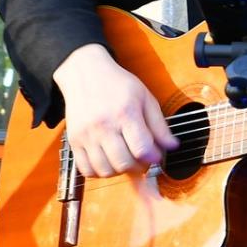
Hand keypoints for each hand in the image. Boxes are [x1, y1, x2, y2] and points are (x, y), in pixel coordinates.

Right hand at [52, 43, 177, 177]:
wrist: (85, 73)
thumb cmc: (117, 84)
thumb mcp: (144, 97)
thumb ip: (159, 124)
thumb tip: (172, 146)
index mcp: (125, 113)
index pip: (141, 148)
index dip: (153, 158)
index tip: (155, 155)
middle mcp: (104, 125)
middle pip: (124, 163)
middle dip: (138, 167)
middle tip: (141, 158)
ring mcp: (86, 135)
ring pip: (105, 170)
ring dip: (119, 171)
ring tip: (124, 159)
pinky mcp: (74, 140)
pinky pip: (86, 170)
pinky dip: (99, 172)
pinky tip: (107, 161)